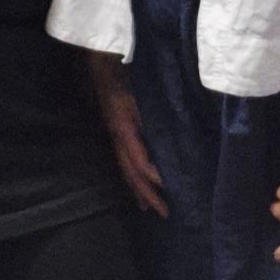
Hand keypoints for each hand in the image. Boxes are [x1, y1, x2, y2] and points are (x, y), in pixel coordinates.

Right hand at [90, 52, 166, 217]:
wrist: (103, 67)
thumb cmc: (126, 77)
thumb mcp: (142, 94)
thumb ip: (155, 114)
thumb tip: (176, 132)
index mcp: (125, 130)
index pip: (140, 160)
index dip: (154, 174)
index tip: (169, 186)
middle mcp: (118, 139)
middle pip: (131, 173)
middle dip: (147, 194)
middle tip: (164, 213)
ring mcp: (115, 139)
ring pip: (126, 171)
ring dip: (139, 191)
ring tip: (150, 209)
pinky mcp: (117, 137)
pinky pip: (124, 164)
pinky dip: (132, 179)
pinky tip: (138, 189)